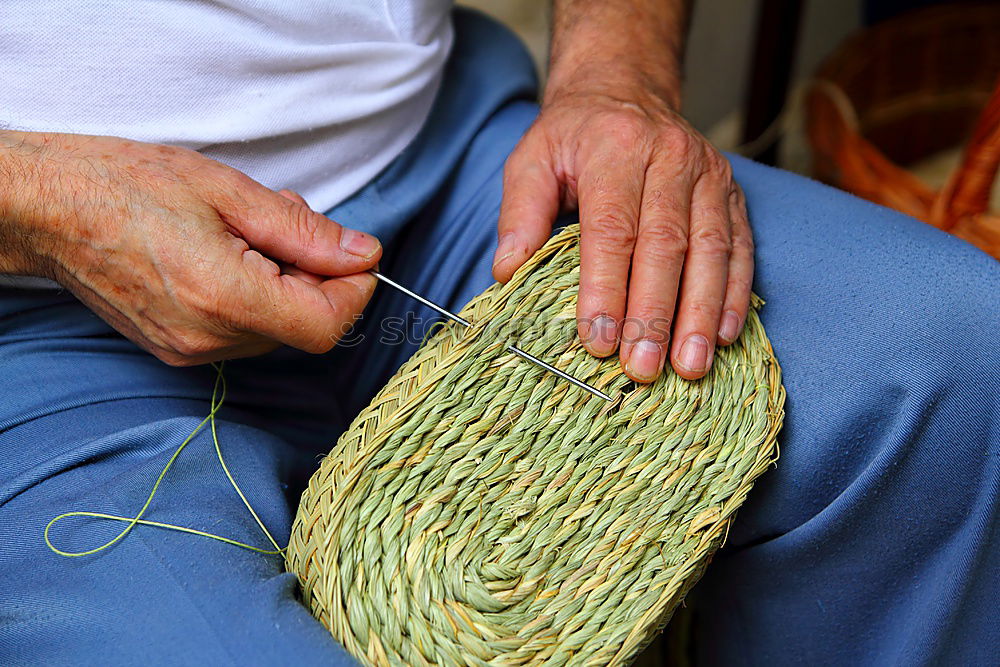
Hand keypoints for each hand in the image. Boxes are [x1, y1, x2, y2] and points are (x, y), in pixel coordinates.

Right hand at [3, 131, 380, 364]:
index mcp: (226, 299)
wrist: (48, 209)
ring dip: (285, 282)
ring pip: (277, 329)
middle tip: (286, 219)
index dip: (354, 290)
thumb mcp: (229, 192)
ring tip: (248, 230)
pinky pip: (243, 331)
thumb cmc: (127, 185)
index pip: (327, 325)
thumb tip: (363, 255)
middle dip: (316, 274)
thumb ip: (306, 232)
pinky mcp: (177, 350)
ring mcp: (189, 351)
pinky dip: (255, 295)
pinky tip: (229, 253)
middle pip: (305, 326)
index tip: (353, 253)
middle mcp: (209, 339)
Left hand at [492, 89, 752, 382]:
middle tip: (643, 368)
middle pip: (666, 245)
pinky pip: (740, 247)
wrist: (627, 89)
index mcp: (617, 149)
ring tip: (690, 366)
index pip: (612, 228)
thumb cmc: (575, 136)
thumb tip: (508, 272)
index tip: (598, 340)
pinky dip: (733, 294)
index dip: (606, 288)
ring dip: (700, 314)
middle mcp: (671, 158)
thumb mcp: (532, 159)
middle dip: (655, 313)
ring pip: (711, 250)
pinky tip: (724, 335)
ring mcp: (709, 176)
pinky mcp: (733, 194)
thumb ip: (519, 214)